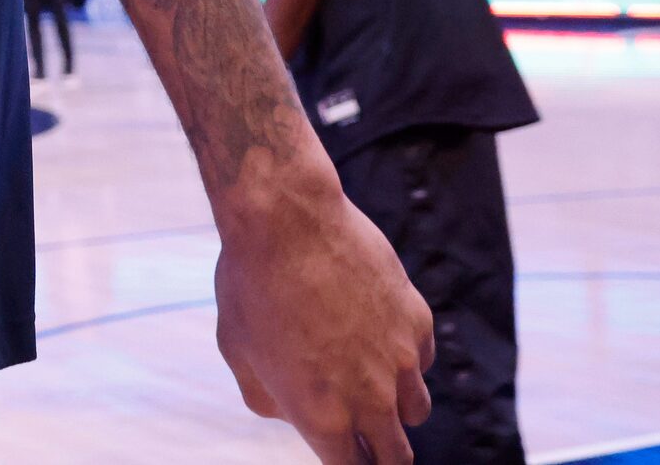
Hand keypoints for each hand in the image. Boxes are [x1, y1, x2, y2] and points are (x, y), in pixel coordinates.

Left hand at [212, 177, 432, 462]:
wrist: (287, 218)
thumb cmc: (250, 284)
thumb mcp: (239, 350)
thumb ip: (268, 397)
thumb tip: (292, 411)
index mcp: (322, 416)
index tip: (346, 455)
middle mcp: (370, 397)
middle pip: (395, 456)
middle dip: (381, 454)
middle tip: (367, 441)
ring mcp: (401, 360)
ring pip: (416, 411)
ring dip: (396, 408)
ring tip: (370, 383)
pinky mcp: (417, 320)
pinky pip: (421, 359)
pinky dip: (404, 357)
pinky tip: (375, 331)